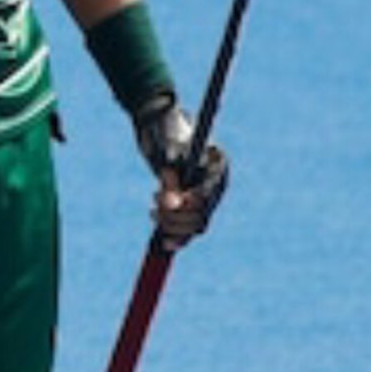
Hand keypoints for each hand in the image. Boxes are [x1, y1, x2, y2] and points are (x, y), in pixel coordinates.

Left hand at [134, 95, 229, 249]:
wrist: (161, 129)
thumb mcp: (166, 146)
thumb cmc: (166, 133)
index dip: (189, 202)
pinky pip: (189, 231)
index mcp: (217, 167)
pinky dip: (176, 236)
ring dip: (172, 224)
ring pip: (195, 225)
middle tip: (155, 202)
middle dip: (176, 214)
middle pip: (202, 213)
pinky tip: (164, 242)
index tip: (168, 202)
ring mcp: (205, 198)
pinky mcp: (192, 208)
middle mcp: (215, 185)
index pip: (208, 193)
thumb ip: (170, 173)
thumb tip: (170, 203)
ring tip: (153, 210)